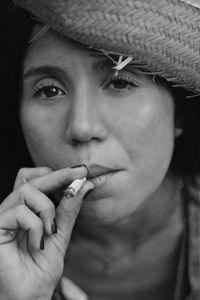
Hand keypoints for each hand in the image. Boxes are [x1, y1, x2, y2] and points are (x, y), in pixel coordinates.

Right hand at [0, 166, 93, 299]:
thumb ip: (68, 211)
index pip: (38, 180)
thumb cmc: (40, 270)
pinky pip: (19, 212)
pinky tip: (38, 243)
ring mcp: (2, 217)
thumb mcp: (60, 235)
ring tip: (51, 231)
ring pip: (27, 191)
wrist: (29, 297)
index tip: (81, 172)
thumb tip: (83, 186)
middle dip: (59, 175)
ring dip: (47, 209)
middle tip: (81, 173)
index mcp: (27, 210)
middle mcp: (13, 210)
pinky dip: (35, 226)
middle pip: (32, 179)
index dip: (58, 174)